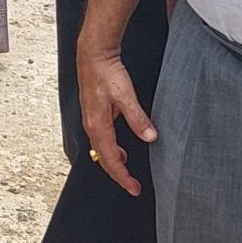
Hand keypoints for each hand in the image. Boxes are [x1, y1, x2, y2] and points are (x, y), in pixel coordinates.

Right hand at [77, 44, 154, 193]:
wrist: (93, 55)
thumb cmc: (106, 72)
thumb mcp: (126, 96)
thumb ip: (138, 118)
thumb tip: (150, 137)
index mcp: (98, 125)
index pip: (111, 159)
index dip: (123, 176)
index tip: (134, 188)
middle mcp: (91, 125)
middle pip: (103, 159)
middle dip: (118, 174)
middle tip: (133, 186)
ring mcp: (91, 120)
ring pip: (101, 150)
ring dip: (114, 162)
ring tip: (128, 170)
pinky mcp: (94, 114)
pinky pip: (101, 139)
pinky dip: (110, 149)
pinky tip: (121, 148)